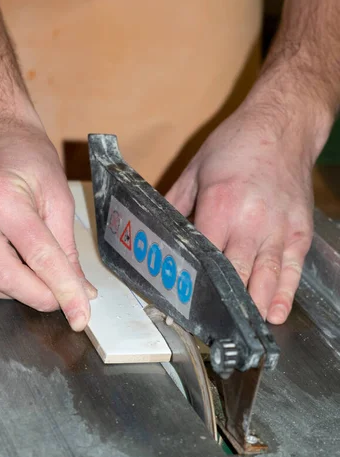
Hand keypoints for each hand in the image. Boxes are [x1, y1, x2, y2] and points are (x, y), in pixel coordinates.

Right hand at [0, 122, 95, 330]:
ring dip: (21, 291)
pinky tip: (18, 264)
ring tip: (43, 277)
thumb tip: (80, 290)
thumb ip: (67, 248)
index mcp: (1, 196)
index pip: (38, 256)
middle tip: (66, 301)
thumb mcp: (58, 197)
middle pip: (6, 278)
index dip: (64, 290)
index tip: (81, 315)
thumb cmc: (28, 158)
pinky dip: (1, 280)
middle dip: (41, 298)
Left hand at [166, 104, 313, 324]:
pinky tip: (274, 313)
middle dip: (221, 304)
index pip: (203, 257)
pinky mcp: (299, 230)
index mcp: (219, 206)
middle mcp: (250, 223)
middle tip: (208, 329)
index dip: (192, 283)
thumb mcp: (196, 168)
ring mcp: (279, 228)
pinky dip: (283, 294)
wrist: (283, 124)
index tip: (182, 304)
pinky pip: (291, 269)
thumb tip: (156, 227)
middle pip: (234, 275)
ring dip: (251, 308)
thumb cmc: (237, 143)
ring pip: (264, 279)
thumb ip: (175, 202)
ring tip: (239, 332)